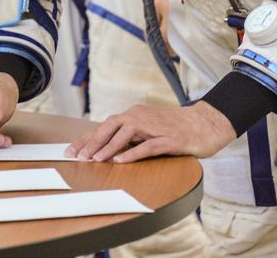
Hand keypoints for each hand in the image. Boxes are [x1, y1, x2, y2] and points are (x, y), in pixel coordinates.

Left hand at [66, 101, 235, 163]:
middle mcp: (142, 116)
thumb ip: (130, 136)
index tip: (71, 150)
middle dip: (92, 142)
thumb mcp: (149, 129)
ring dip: (109, 147)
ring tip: (95, 160)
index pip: (106, 126)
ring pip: (126, 134)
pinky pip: (148, 146)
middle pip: (111, 126)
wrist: (205, 123)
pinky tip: (121, 161)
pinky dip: (133, 153)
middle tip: (77, 156)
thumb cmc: (176, 128)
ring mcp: (155, 127)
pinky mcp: (169, 139)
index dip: (87, 138)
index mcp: (135, 114)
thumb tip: (107, 149)